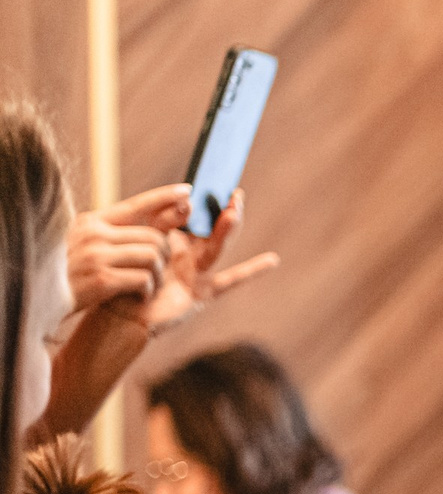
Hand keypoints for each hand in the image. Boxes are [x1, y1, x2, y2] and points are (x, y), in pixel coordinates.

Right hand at [66, 184, 184, 310]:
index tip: (186, 191)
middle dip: (164, 256)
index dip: (163, 197)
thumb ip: (113, 234)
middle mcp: (94, 234)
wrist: (40, 301)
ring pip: (153, 257)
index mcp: (91, 222)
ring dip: (158, 276)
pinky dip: (147, 291)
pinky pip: (144, 279)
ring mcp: (97, 255)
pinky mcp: (102, 278)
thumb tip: (155, 229)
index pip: (135, 205)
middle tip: (157, 272)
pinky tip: (137, 296)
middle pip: (154, 237)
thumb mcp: (84, 246)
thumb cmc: (66, 276)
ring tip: (147, 286)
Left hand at [103, 187, 278, 335]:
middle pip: (210, 228)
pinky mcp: (203, 292)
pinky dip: (252, 270)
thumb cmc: (123, 279)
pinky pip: (231, 280)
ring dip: (226, 229)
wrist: (120, 315)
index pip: (189, 214)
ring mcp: (198, 273)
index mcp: (170, 240)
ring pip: (216, 246)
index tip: (209, 178)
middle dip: (223, 210)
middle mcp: (187, 255)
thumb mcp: (138, 241)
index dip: (199, 199)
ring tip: (233, 212)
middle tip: (234, 192)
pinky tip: (271, 260)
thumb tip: (187, 202)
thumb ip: (161, 222)